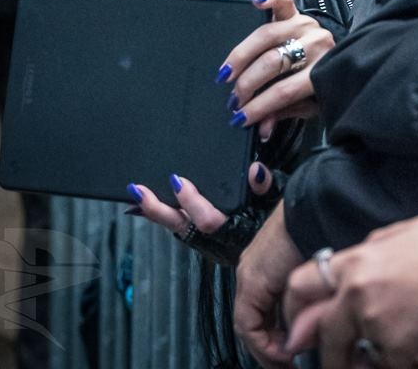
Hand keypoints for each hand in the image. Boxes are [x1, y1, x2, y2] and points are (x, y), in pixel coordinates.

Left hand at [128, 160, 273, 236]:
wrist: (282, 246)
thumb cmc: (280, 219)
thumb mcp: (278, 200)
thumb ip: (265, 187)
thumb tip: (254, 171)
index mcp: (236, 230)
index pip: (209, 222)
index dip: (192, 204)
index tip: (177, 182)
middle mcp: (217, 239)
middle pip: (183, 226)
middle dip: (159, 210)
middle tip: (140, 192)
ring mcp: (207, 239)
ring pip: (176, 226)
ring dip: (155, 211)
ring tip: (135, 195)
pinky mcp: (201, 234)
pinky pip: (177, 224)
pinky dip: (159, 214)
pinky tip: (141, 205)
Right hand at [218, 0, 334, 138]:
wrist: (347, 58)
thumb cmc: (325, 84)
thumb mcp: (310, 105)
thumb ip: (285, 112)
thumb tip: (261, 128)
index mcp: (322, 72)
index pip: (283, 91)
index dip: (258, 106)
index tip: (239, 118)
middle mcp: (315, 45)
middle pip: (272, 63)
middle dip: (247, 84)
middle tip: (232, 98)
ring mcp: (307, 25)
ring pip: (266, 36)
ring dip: (242, 55)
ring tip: (227, 72)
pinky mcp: (299, 12)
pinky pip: (284, 0)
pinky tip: (254, 3)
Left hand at [234, 200, 302, 367]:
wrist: (315, 211)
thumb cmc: (323, 235)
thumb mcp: (317, 273)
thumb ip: (308, 299)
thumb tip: (311, 332)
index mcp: (268, 269)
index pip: (265, 315)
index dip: (278, 340)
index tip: (295, 356)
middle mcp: (253, 273)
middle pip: (255, 323)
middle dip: (273, 350)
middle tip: (290, 366)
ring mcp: (250, 277)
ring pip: (250, 327)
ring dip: (269, 351)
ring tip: (289, 364)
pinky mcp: (252, 281)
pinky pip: (249, 325)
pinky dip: (265, 344)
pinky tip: (286, 352)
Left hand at [284, 202, 417, 368]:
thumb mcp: (403, 233)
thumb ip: (372, 248)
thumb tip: (355, 261)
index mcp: (355, 261)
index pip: (301, 284)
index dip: (295, 309)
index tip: (298, 327)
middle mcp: (357, 294)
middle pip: (322, 331)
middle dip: (327, 350)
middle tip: (335, 359)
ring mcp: (376, 326)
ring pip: (358, 354)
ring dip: (369, 357)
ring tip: (398, 342)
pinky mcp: (399, 352)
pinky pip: (388, 365)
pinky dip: (400, 362)